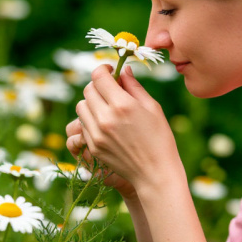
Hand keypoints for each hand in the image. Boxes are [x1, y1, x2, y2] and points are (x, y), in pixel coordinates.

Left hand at [72, 64, 182, 196]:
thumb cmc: (159, 138)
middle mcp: (105, 118)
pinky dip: (91, 119)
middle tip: (110, 89)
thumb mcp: (152, 107)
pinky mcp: (92, 146)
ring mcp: (96, 134)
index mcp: (122, 105)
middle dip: (98, 85)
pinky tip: (106, 124)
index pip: (99, 76)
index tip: (110, 71)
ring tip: (106, 107)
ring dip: (91, 102)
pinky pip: (83, 124)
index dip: (103, 69)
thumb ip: (134, 86)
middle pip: (87, 90)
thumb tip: (123, 70)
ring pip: (81, 106)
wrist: (155, 172)